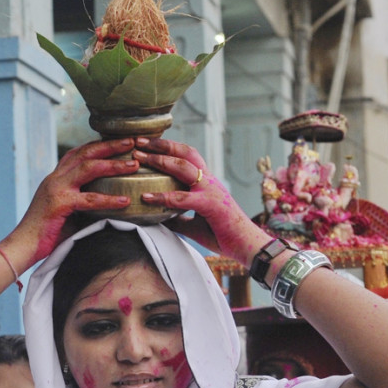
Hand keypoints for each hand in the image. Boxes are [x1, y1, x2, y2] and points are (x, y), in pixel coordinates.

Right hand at [8, 139, 139, 263]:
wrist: (23, 246)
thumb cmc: (48, 232)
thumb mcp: (68, 210)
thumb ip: (86, 201)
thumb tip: (114, 201)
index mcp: (57, 177)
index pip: (79, 152)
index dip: (99, 144)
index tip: (120, 140)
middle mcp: (56, 178)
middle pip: (86, 153)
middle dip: (110, 145)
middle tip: (132, 140)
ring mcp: (56, 188)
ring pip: (89, 168)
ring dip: (113, 164)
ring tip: (134, 164)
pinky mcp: (59, 204)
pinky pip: (89, 199)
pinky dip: (109, 199)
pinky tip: (125, 201)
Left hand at [132, 137, 268, 265]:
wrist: (247, 246)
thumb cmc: (224, 234)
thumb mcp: (195, 224)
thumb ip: (177, 219)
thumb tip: (157, 219)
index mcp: (207, 183)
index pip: (188, 156)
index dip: (169, 147)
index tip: (149, 144)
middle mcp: (209, 181)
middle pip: (185, 153)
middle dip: (161, 145)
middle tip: (139, 142)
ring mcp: (210, 191)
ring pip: (183, 168)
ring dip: (160, 161)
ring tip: (140, 158)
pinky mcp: (210, 205)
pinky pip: (181, 198)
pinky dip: (161, 197)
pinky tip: (145, 197)